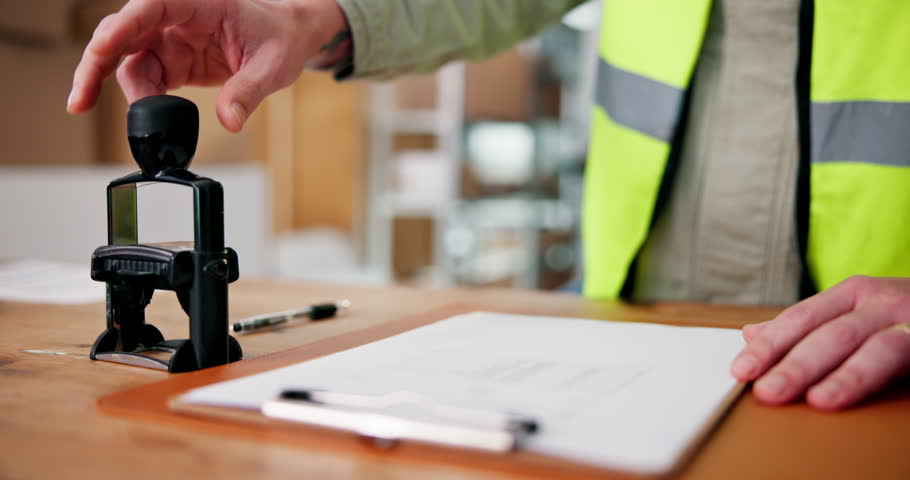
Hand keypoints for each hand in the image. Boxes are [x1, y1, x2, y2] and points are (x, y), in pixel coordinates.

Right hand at [67, 0, 350, 131]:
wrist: (288, 39)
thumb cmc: (280, 37)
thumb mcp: (273, 66)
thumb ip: (248, 92)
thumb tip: (230, 121)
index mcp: (198, 2)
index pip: (150, 7)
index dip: (121, 27)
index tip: (101, 48)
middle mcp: (175, 17)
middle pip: (121, 34)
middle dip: (95, 64)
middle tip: (80, 100)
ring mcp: (169, 39)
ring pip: (128, 62)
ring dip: (126, 94)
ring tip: (142, 127)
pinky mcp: (172, 61)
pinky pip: (145, 80)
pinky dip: (142, 102)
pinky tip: (149, 122)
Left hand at [731, 275, 909, 409]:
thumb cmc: (902, 313)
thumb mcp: (852, 311)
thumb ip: (806, 326)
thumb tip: (750, 334)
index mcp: (852, 294)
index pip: (801, 319)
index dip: (771, 345)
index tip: (741, 370)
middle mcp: (882, 303)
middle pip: (832, 335)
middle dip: (797, 365)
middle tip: (768, 392)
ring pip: (876, 350)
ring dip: (846, 377)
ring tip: (818, 400)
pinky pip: (909, 362)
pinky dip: (882, 380)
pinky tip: (866, 397)